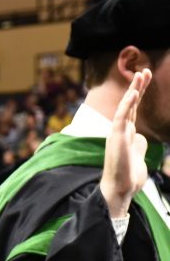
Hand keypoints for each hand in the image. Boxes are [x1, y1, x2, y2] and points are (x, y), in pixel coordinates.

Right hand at [101, 69, 151, 217]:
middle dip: (138, 86)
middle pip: (130, 104)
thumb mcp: (138, 156)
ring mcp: (118, 133)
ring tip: (141, 74)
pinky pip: (122, 117)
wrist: (119, 189)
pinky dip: (127, 104)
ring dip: (134, 90)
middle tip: (144, 70)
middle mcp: (121, 130)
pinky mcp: (116, 137)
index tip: (144, 79)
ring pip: (126, 107)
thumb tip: (141, 137)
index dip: (138, 94)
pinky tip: (134, 93)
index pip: (132, 109)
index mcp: (126, 134)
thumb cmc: (128, 177)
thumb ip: (139, 144)